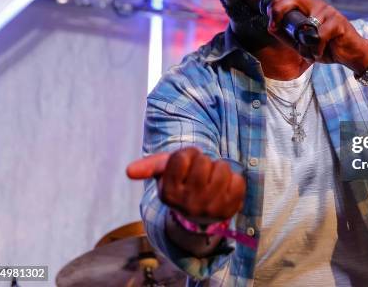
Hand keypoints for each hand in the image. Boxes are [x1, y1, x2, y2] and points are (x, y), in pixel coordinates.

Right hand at [126, 147, 245, 223]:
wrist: (202, 214)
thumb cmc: (184, 184)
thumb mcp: (166, 173)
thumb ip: (150, 166)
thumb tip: (129, 171)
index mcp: (168, 193)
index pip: (182, 156)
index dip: (188, 154)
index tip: (187, 164)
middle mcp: (187, 204)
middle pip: (203, 161)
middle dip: (204, 161)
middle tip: (201, 174)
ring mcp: (209, 209)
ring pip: (222, 168)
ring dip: (220, 168)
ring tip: (213, 179)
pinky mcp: (230, 209)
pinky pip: (238, 180)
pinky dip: (234, 180)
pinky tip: (225, 189)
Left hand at [266, 0, 367, 73]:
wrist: (350, 54)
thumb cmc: (325, 46)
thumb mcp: (301, 42)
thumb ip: (286, 35)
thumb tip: (270, 26)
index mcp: (308, 6)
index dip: (275, 3)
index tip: (270, 20)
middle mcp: (318, 5)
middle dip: (278, 9)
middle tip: (274, 26)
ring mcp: (328, 12)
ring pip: (306, 22)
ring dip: (303, 43)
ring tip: (307, 53)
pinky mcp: (338, 22)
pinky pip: (320, 34)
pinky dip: (316, 48)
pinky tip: (318, 53)